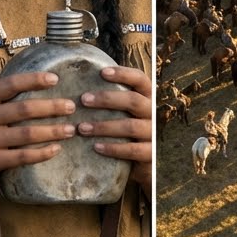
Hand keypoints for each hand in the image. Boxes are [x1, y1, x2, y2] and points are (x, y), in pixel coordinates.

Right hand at [0, 72, 77, 194]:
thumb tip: (33, 83)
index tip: (55, 79)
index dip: (34, 80)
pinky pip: (22, 157)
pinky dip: (42, 153)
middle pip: (24, 109)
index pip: (11, 84)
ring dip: (52, 131)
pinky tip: (55, 149)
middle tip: (71, 106)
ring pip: (27, 134)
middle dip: (51, 107)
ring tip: (70, 129)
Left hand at [79, 65, 152, 197]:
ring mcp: (154, 134)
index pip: (140, 80)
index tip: (102, 72)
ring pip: (130, 126)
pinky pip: (132, 150)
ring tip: (82, 128)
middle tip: (83, 100)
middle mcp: (154, 114)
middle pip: (134, 101)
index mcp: (148, 98)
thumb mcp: (127, 113)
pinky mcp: (152, 155)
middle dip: (107, 99)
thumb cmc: (130, 132)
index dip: (123, 74)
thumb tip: (83, 87)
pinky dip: (113, 148)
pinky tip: (96, 147)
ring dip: (104, 126)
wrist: (146, 163)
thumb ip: (115, 100)